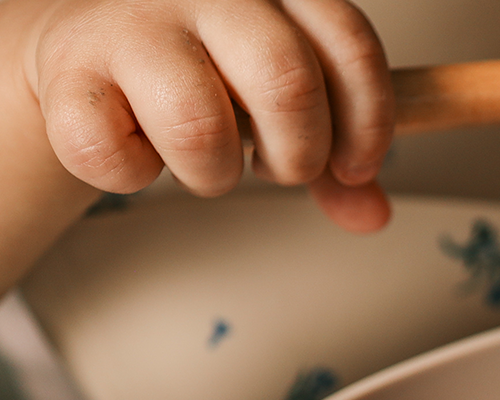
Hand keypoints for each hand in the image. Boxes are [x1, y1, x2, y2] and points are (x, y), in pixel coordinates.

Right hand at [13, 0, 395, 231]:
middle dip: (299, 155)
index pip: (347, 42)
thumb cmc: (199, 69)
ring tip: (207, 164)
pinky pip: (110, 153)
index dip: (367, 118)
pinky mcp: (67, 69)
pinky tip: (140, 153)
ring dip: (215, 174)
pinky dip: (133, 176)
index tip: (355, 164)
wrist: (86, 46)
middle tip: (282, 167)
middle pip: (286, 83)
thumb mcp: (276, 94)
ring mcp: (131, 24)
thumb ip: (331, 149)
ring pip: (200, 125)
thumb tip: (371, 214)